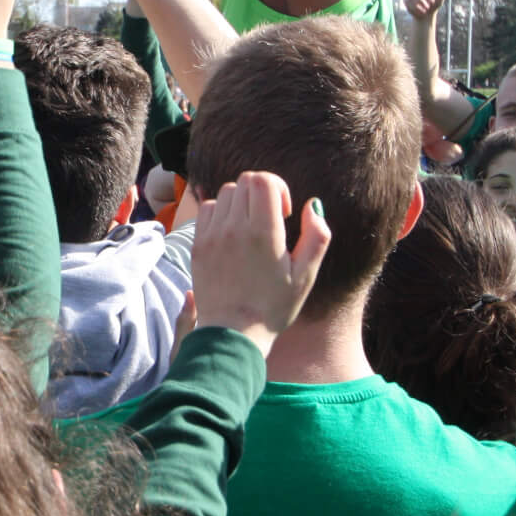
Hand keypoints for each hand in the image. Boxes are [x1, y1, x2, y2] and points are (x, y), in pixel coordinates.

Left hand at [189, 173, 327, 357]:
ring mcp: (212, 236)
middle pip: (245, 181)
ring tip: (250, 228)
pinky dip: (221, 212)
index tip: (284, 213)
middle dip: (262, 193)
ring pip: (225, 193)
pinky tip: (232, 233)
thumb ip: (317, 237)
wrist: (232, 335)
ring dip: (241, 202)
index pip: (263, 180)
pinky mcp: (198, 245)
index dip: (279, 188)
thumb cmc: (273, 308)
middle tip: (270, 219)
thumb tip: (313, 204)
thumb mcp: (305, 276)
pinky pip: (206, 209)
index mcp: (263, 234)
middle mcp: (234, 229)